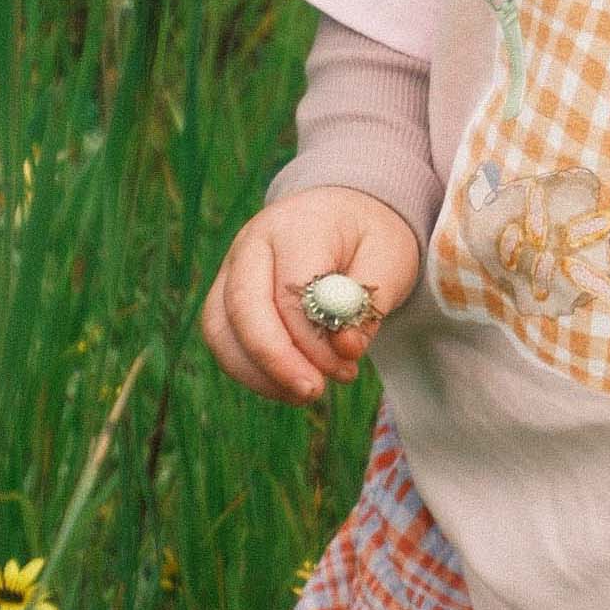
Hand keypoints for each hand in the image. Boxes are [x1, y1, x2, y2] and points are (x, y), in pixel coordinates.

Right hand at [200, 185, 422, 405]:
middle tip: (315, 392)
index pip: (291, 289)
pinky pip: (222, 341)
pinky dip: (251, 373)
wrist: (343, 216)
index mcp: (297, 225)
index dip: (315, 337)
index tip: (348, 364)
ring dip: (260, 373)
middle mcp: (252, 242)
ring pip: (221, 329)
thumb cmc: (368, 238)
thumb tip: (345, 349)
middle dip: (277, 361)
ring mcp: (230, 268)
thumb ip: (366, 305)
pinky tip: (289, 386)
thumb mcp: (389, 261)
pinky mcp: (223, 295)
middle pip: (243, 308)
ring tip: (306, 392)